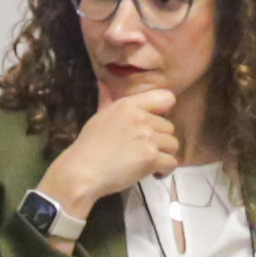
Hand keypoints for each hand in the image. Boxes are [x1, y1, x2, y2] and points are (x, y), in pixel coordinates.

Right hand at [37, 89, 181, 220]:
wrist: (82, 171)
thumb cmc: (88, 145)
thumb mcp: (98, 117)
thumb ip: (107, 100)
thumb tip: (102, 83)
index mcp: (128, 105)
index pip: (165, 97)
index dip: (165, 110)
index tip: (155, 124)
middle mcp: (141, 118)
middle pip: (169, 127)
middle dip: (160, 139)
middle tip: (145, 149)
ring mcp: (148, 138)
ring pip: (173, 145)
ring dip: (164, 154)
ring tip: (149, 162)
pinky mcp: (151, 158)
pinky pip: (172, 162)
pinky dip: (164, 170)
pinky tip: (153, 173)